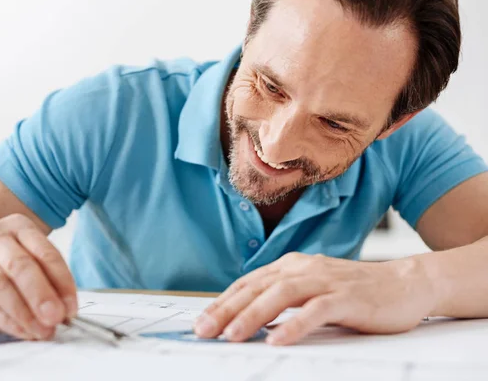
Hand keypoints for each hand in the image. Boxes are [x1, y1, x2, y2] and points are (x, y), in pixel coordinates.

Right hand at [0, 214, 76, 339]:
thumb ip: (48, 282)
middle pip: (20, 265)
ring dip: (24, 312)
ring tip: (40, 330)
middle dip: (41, 295)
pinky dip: (6, 320)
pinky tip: (20, 330)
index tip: (71, 307)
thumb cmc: (2, 266)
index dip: (62, 281)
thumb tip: (65, 309)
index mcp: (19, 226)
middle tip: (55, 317)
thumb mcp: (29, 264)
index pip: (45, 252)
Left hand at [193, 252, 436, 344]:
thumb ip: (283, 300)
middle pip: (258, 288)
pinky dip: (295, 325)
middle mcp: (304, 269)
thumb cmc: (354, 291)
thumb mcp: (312, 290)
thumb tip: (248, 322)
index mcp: (291, 266)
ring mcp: (326, 281)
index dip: (222, 302)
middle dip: (227, 310)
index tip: (202, 322)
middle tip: (204, 331)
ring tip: (232, 336)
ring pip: (281, 295)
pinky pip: (317, 310)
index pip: (248, 284)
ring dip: (253, 316)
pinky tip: (278, 340)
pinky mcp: (347, 297)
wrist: (405, 284)